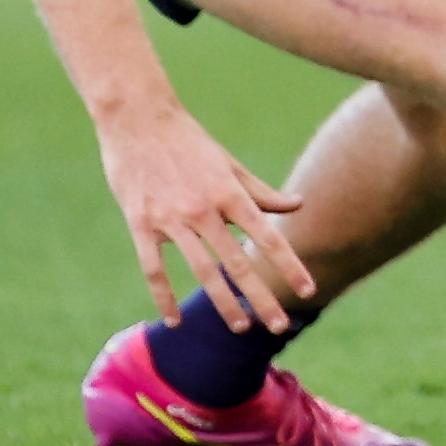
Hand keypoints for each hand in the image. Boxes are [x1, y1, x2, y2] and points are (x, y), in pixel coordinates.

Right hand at [96, 103, 313, 333]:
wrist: (137, 117)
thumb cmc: (187, 140)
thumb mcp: (229, 163)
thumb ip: (261, 192)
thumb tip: (298, 205)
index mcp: (229, 193)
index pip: (267, 237)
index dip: (290, 265)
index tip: (309, 291)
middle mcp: (204, 209)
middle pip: (237, 262)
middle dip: (261, 297)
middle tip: (279, 326)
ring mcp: (171, 219)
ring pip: (201, 272)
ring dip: (222, 303)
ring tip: (240, 328)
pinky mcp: (141, 223)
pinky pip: (154, 269)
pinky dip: (164, 297)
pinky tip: (174, 321)